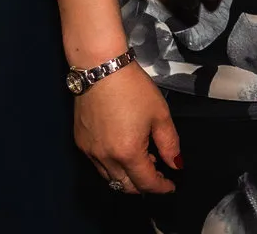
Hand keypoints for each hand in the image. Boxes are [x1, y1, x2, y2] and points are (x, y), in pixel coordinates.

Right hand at [73, 64, 179, 194]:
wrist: (101, 70)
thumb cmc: (134, 89)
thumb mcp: (160, 114)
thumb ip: (169, 144)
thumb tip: (175, 164)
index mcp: (128, 153)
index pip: (146, 182)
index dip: (161, 187)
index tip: (171, 186)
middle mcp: (105, 158)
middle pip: (125, 186)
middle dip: (144, 185)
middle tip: (159, 173)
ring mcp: (89, 152)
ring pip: (110, 178)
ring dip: (128, 177)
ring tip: (143, 159)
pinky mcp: (80, 143)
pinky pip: (98, 165)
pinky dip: (113, 166)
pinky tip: (124, 150)